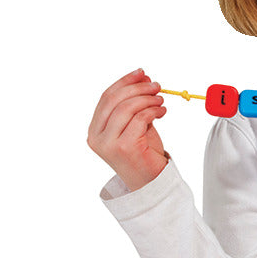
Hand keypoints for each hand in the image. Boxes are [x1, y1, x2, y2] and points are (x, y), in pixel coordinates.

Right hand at [88, 69, 169, 191]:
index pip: (106, 98)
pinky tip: (161, 111)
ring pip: (127, 108)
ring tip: (160, 100)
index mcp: (95, 130)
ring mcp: (108, 143)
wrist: (151, 184)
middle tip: (156, 85)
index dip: (124, 82)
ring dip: (147, 99)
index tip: (141, 73)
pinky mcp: (124, 148)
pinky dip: (152, 111)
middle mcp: (97, 137)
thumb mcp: (135, 126)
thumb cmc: (144, 155)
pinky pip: (139, 119)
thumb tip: (142, 79)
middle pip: (115, 100)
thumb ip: (134, 107)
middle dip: (137, 88)